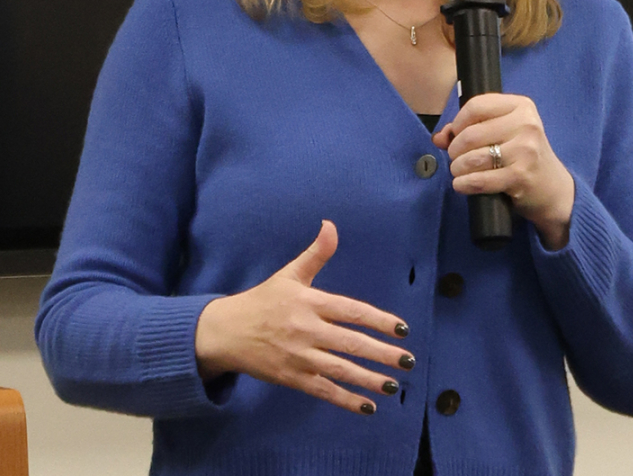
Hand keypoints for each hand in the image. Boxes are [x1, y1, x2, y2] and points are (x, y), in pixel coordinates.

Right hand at [194, 220, 412, 414]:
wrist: (225, 332)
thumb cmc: (262, 301)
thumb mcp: (289, 274)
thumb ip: (316, 253)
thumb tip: (330, 225)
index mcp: (309, 302)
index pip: (351, 311)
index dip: (378, 320)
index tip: (402, 329)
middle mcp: (306, 329)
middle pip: (350, 343)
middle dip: (382, 354)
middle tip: (407, 360)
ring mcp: (299, 356)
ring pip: (340, 370)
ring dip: (369, 379)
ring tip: (393, 385)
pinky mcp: (291, 378)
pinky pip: (324, 390)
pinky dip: (346, 400)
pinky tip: (368, 407)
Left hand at [433, 94, 575, 249]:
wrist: (552, 188)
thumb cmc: (523, 156)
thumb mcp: (503, 134)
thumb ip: (470, 129)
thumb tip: (439, 137)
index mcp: (521, 106)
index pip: (475, 106)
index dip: (458, 122)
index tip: (456, 135)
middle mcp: (526, 124)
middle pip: (470, 134)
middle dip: (455, 149)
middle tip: (456, 158)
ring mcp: (526, 150)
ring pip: (472, 158)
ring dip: (457, 168)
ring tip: (459, 171)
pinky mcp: (521, 176)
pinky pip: (480, 179)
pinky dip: (464, 184)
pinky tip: (462, 185)